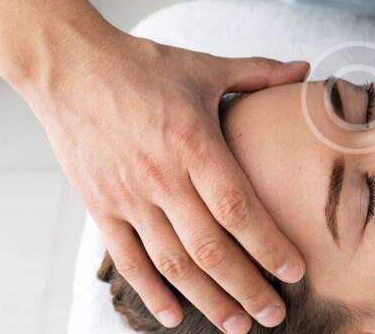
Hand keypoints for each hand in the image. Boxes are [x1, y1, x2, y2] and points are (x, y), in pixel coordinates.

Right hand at [21, 24, 308, 332]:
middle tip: (274, 316)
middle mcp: (161, 176)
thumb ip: (259, 72)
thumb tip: (307, 68)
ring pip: (172, 262)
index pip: (238, 208)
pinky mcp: (100, 205)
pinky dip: (151, 291)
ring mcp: (127, 196)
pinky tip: (175, 315)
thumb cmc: (141, 66)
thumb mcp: (204, 67)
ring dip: (207, 299)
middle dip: (246, 288)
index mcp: (192, 142)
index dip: (268, 245)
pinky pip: (127, 258)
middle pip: (210, 247)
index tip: (296, 272)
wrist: (68, 67)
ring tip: (237, 326)